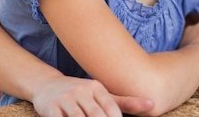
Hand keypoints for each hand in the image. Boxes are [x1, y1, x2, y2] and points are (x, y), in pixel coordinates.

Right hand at [32, 76, 153, 116]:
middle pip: (96, 115)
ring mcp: (65, 98)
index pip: (111, 108)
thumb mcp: (101, 94)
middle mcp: (82, 90)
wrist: (47, 85)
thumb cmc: (81, 93)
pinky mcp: (50, 107)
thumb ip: (125, 102)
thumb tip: (152, 104)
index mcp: (97, 87)